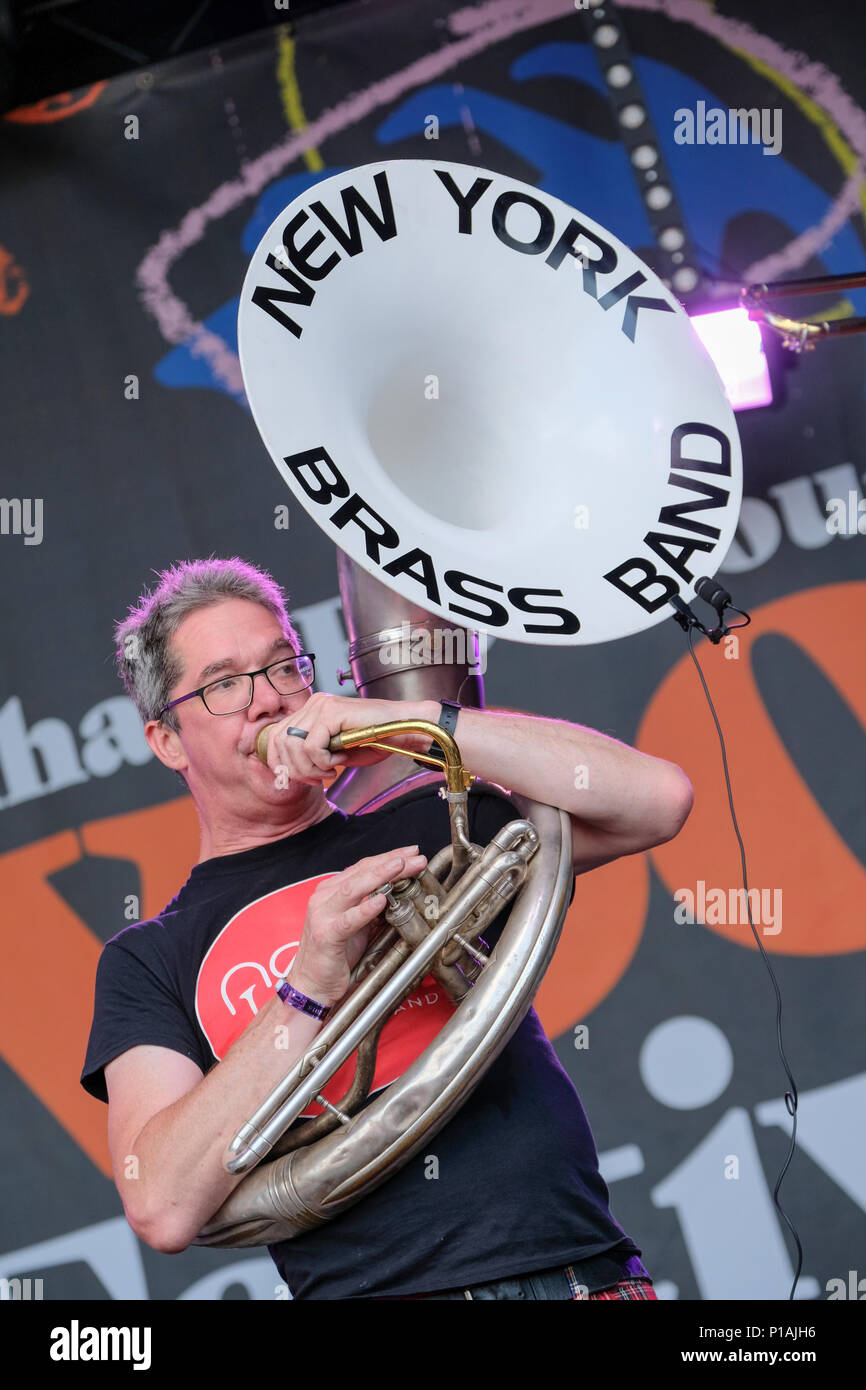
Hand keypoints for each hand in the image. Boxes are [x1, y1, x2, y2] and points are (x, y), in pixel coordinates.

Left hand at [261, 693, 437, 786]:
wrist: (403, 729)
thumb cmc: (375, 740)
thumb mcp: (334, 751)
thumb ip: (310, 754)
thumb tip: (286, 771)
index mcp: (310, 711)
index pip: (274, 737)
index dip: (280, 763)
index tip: (299, 779)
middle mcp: (313, 704)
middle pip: (279, 743)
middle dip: (295, 770)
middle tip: (318, 778)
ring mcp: (321, 705)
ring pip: (293, 746)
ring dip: (311, 768)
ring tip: (331, 770)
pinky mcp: (332, 712)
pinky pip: (312, 746)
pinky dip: (324, 761)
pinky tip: (340, 760)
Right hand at [287, 845, 427, 1003]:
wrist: (311, 985)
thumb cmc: (335, 955)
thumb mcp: (358, 925)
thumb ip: (373, 906)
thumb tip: (402, 892)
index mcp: (332, 891)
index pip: (364, 867)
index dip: (389, 857)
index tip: (411, 853)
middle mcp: (325, 897)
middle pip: (362, 872)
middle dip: (391, 862)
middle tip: (416, 857)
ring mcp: (323, 914)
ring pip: (354, 888)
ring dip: (380, 876)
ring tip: (400, 867)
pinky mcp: (325, 934)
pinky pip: (349, 919)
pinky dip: (365, 909)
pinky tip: (381, 900)